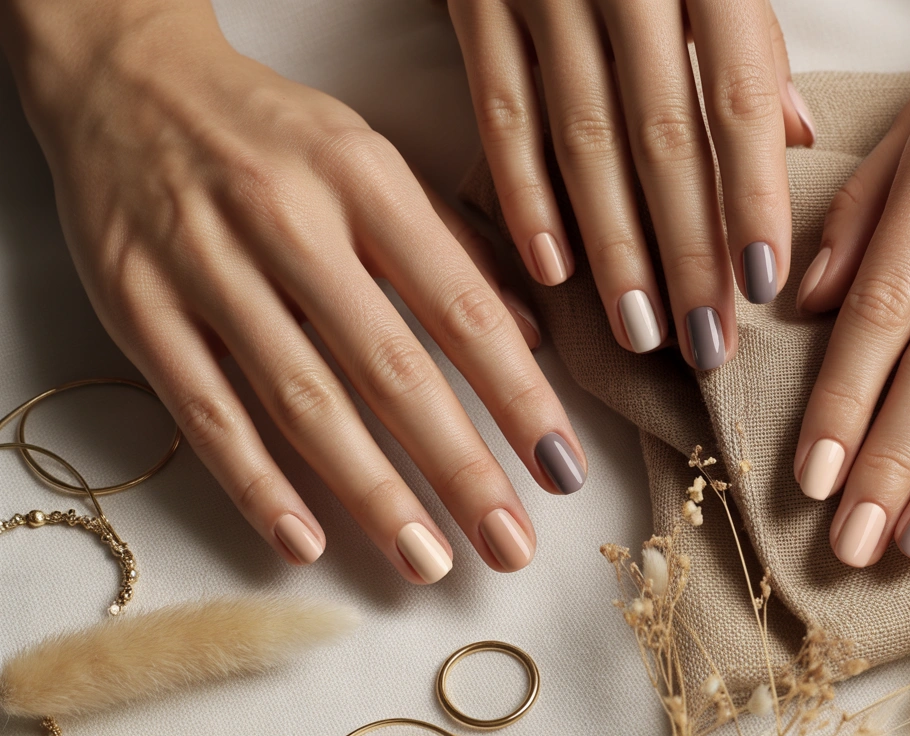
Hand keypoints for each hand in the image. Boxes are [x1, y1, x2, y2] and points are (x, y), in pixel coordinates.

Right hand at [1, 0, 583, 580]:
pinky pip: (204, 410)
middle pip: (390, 369)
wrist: (127, 81)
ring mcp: (206, 265)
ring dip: (371, 492)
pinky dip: (255, 482)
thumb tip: (528, 337)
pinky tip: (306, 540)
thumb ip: (453, 245)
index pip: (459, 306)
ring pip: (301, 401)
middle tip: (510, 544)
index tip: (562, 466)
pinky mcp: (136, 304)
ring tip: (427, 560)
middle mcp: (289, 221)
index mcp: (365, 178)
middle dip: (459, 468)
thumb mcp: (374, 159)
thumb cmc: (276, 133)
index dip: (518, 394)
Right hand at [447, 0, 814, 368]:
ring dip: (613, 246)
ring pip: (582, 140)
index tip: (762, 286)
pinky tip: (552, 272)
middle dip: (686, 249)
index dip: (751, 198)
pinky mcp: (476, 1)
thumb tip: (798, 140)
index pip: (738, 97)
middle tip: (706, 341)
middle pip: (662, 137)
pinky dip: (525, 197)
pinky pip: (501, 114)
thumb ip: (754, 38)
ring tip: (641, 329)